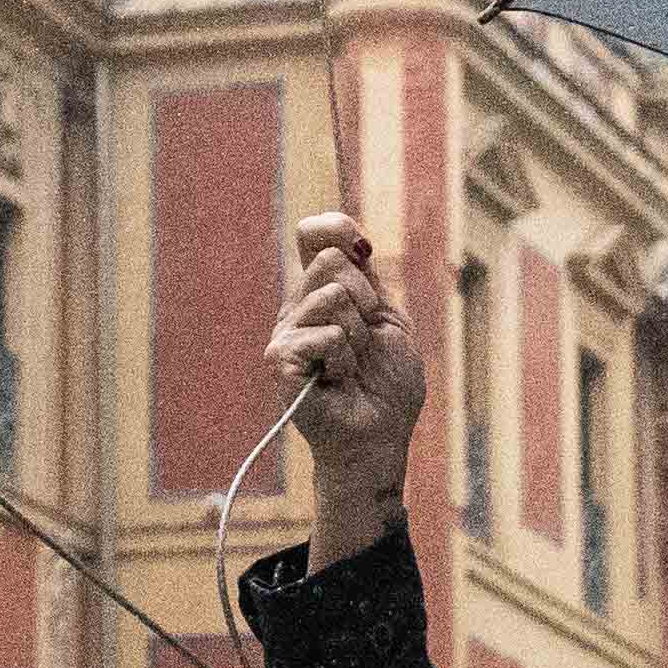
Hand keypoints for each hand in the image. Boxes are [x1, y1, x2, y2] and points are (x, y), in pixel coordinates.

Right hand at [269, 215, 428, 539]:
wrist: (379, 438)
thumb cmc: (386, 385)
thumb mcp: (388, 321)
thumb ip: (368, 278)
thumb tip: (352, 240)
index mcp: (322, 292)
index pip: (314, 234)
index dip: (336, 229)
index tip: (361, 249)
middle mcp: (298, 307)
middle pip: (331, 260)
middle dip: (366, 299)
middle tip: (367, 338)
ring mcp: (285, 333)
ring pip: (332, 296)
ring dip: (359, 337)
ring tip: (352, 366)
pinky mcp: (279, 360)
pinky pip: (327, 335)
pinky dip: (345, 360)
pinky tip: (337, 382)